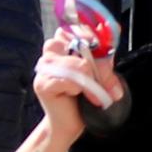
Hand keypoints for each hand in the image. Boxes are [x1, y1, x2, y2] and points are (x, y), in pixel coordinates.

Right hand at [33, 21, 124, 140]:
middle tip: (105, 82)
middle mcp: (51, 52)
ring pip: (76, 63)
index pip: (75, 28)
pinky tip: (76, 95)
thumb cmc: (84, 97)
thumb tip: (108, 28)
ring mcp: (45, 67)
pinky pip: (67, 79)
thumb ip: (102, 54)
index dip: (93, 38)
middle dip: (98, 64)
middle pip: (78, 44)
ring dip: (90, 80)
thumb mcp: (99, 73)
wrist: (70, 124)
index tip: (105, 53)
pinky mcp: (42, 84)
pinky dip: (78, 88)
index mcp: (63, 45)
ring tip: (93, 94)